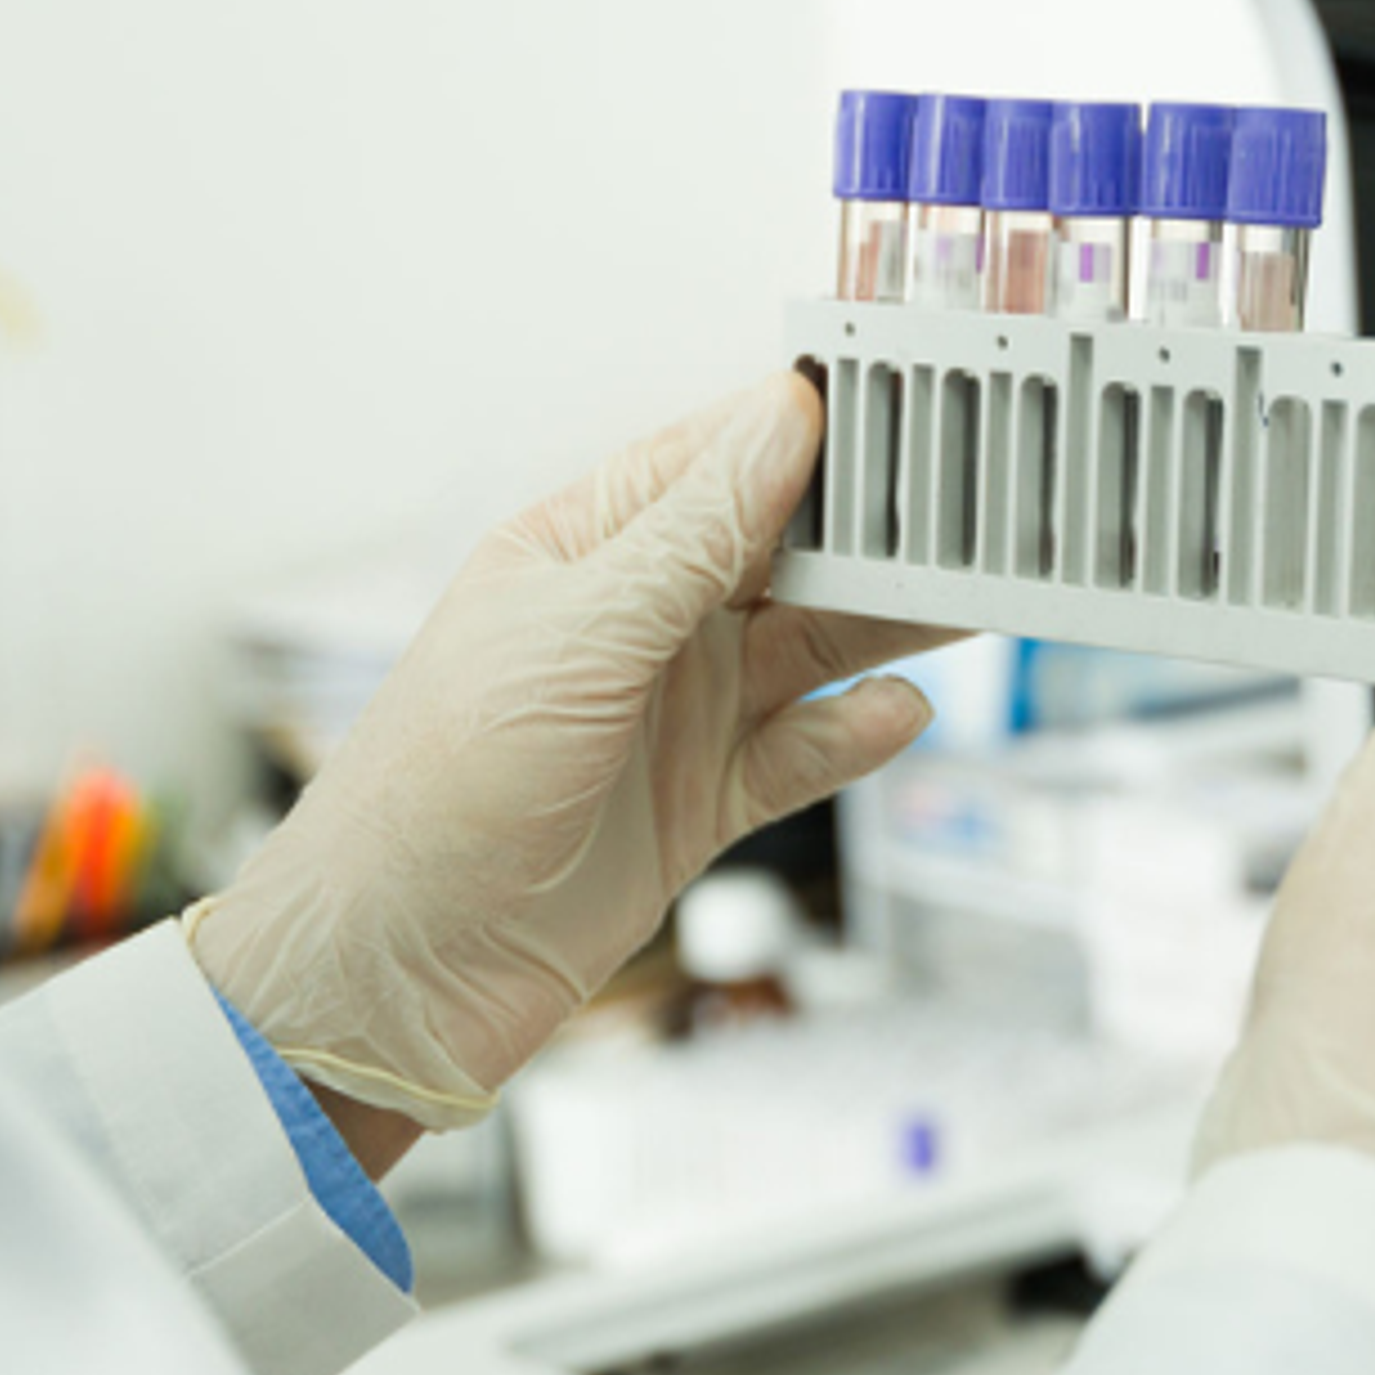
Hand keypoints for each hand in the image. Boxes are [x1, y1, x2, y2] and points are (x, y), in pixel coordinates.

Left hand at [191, 376, 943, 1129]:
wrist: (397, 972)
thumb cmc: (434, 792)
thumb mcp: (576, 638)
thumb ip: (692, 536)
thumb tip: (783, 421)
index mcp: (584, 548)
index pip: (722, 459)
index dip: (815, 429)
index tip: (915, 402)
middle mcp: (635, 622)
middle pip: (785, 551)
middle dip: (875, 531)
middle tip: (977, 511)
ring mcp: (671, 714)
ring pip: (811, 647)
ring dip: (889, 624)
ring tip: (974, 597)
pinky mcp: (698, 804)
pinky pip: (801, 755)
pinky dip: (854, 736)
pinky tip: (901, 712)